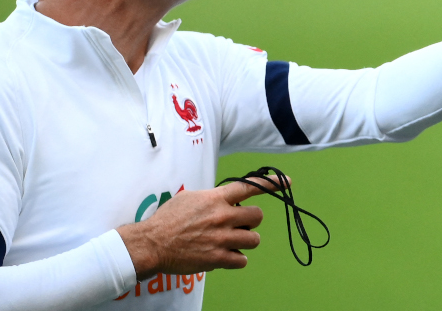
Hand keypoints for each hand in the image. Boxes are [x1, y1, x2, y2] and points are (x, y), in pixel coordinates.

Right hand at [117, 175, 285, 278]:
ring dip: (246, 241)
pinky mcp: (218, 258)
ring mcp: (222, 238)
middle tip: (238, 225)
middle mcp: (223, 216)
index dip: (272, 183)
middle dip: (250, 221)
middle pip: (257, 217)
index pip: (250, 186)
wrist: (153, 243)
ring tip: (231, 241)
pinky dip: (236, 259)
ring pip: (254, 240)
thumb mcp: (190, 198)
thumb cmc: (168, 219)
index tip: (288, 181)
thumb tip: (225, 199)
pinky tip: (224, 255)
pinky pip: (242, 260)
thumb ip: (213, 197)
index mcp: (216, 198)